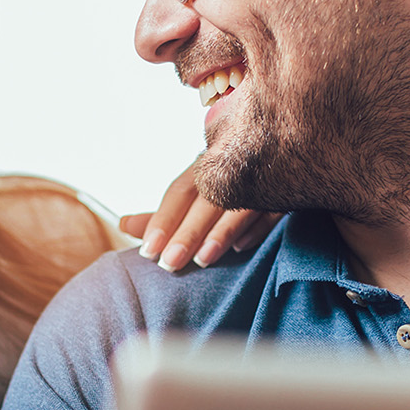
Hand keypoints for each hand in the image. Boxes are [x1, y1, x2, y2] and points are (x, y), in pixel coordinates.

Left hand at [119, 160, 279, 270]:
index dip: (162, 220)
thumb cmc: (226, 181)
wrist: (278, 145)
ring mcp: (260, 175)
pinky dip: (257, 227)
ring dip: (221, 232)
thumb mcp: (194, 194)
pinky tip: (242, 247)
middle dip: (187, 232)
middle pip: (206, 198)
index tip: (148, 250)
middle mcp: (230, 165)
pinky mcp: (286, 187)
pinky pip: (272, 206)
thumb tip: (123, 224)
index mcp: (205, 164)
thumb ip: (163, 213)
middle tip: (169, 263)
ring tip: (203, 260)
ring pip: (239, 202)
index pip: (179, 191)